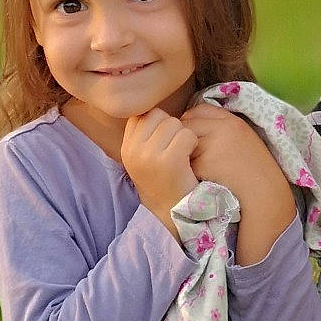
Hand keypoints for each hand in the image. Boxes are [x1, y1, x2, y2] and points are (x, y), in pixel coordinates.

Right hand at [120, 108, 198, 232]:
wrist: (172, 212)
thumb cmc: (164, 181)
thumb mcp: (144, 158)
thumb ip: (144, 135)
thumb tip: (153, 108)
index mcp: (126, 148)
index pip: (141, 114)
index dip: (157, 122)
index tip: (164, 140)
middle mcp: (134, 150)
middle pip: (158, 115)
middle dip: (171, 127)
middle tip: (175, 148)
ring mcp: (150, 156)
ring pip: (174, 123)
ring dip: (184, 136)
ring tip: (182, 155)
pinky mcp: (170, 161)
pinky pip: (187, 135)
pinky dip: (193, 144)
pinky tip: (189, 159)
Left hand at [182, 103, 294, 263]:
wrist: (263, 195)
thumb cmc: (255, 172)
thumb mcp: (244, 141)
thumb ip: (223, 131)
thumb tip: (193, 126)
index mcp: (234, 121)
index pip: (201, 110)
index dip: (192, 121)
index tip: (193, 136)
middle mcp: (223, 127)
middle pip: (188, 124)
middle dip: (185, 138)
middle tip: (192, 155)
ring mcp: (213, 144)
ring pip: (183, 143)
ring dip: (186, 154)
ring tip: (201, 169)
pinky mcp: (205, 162)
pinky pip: (186, 163)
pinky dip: (190, 171)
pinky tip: (202, 179)